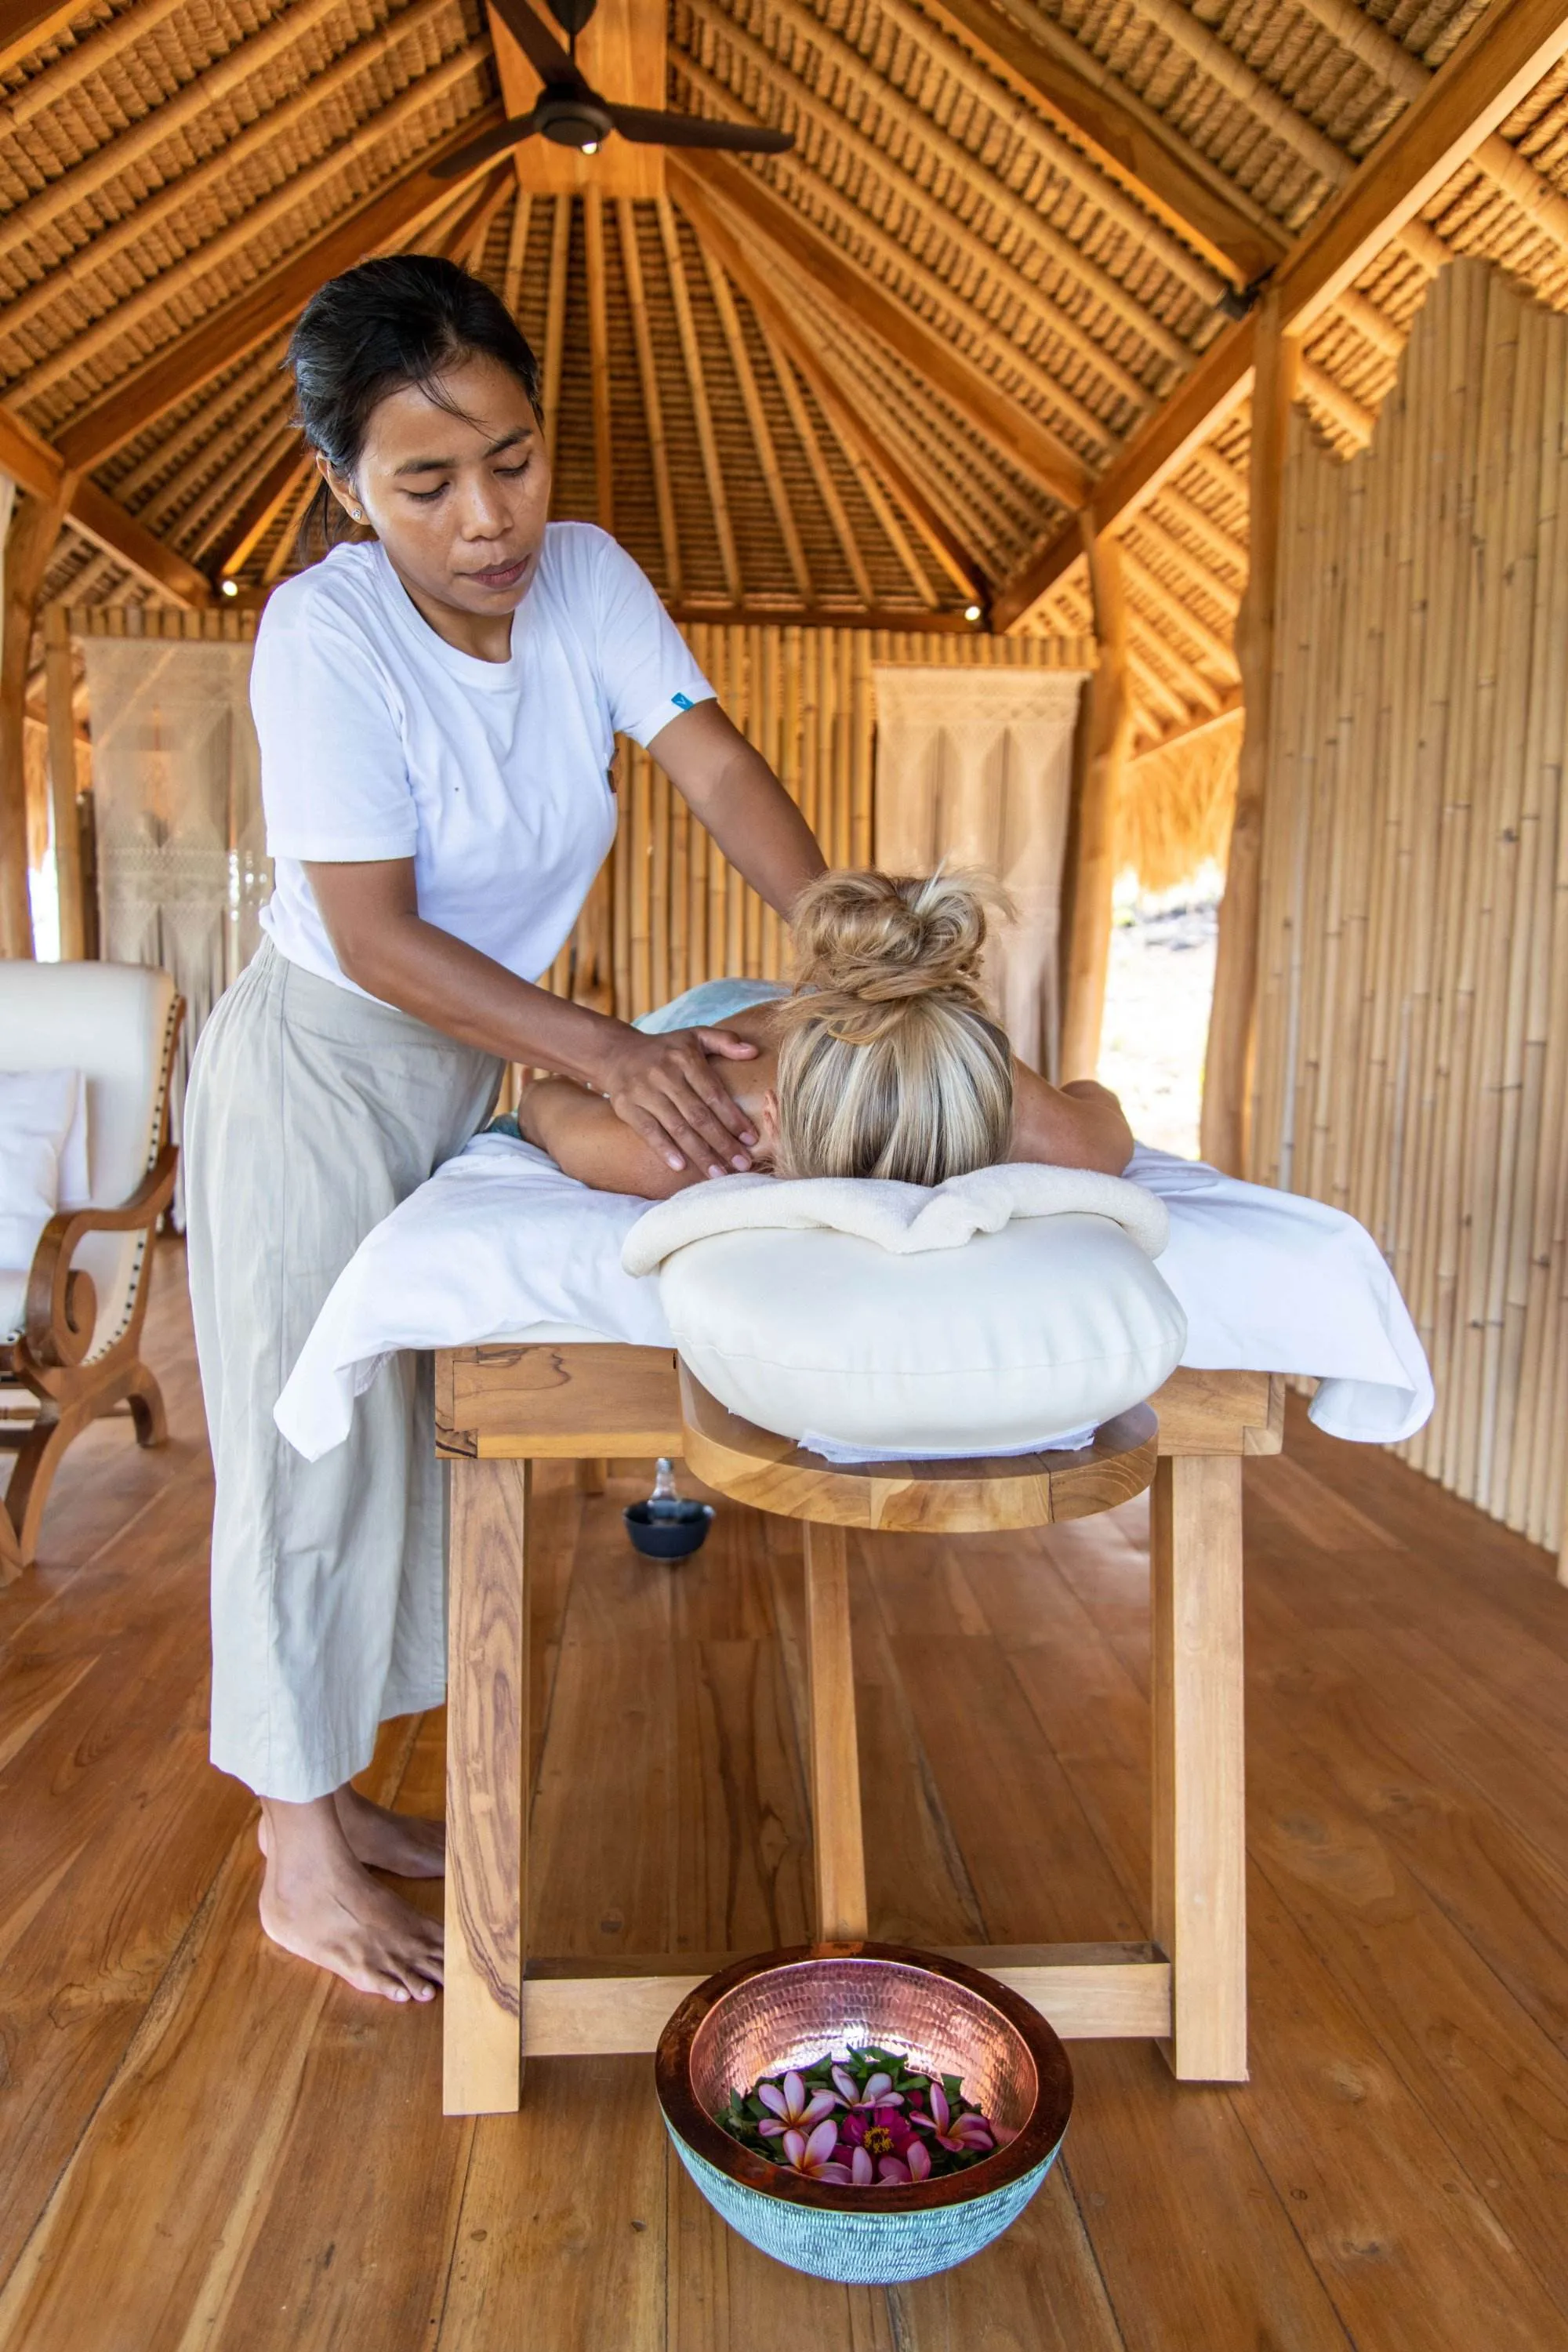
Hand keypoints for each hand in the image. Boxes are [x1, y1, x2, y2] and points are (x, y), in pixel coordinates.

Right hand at [594, 1024, 759, 1174]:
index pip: (714, 1093)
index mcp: (685, 1058)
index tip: (751, 1139)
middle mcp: (664, 1074)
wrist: (616, 1053)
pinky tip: (681, 1167)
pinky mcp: (626, 1106)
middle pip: (698, 1115)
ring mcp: (643, 1091)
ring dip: (700, 1153)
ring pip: (677, 1127)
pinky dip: (664, 1149)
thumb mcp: (695, 1036)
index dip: (733, 1118)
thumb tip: (753, 1051)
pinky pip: (648, 1131)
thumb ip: (725, 1041)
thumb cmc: (666, 1050)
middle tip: (742, 1164)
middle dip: (722, 1142)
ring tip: (719, 1173)